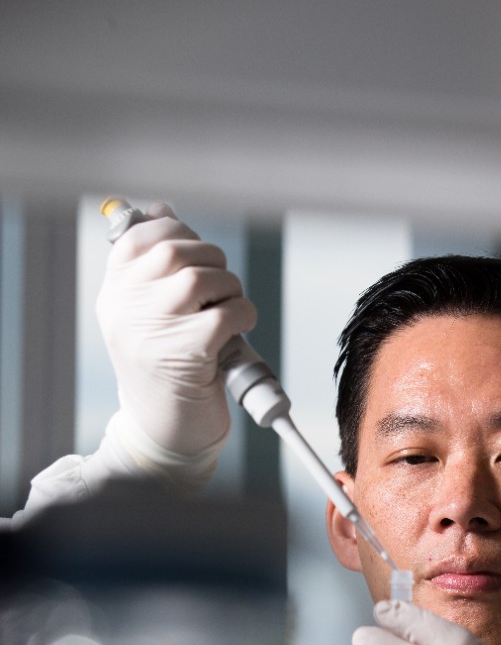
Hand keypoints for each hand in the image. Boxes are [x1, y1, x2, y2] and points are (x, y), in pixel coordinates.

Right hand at [96, 202, 256, 454]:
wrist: (166, 434)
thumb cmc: (166, 371)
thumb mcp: (147, 316)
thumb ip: (153, 268)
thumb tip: (164, 210)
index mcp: (114, 293)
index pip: (138, 235)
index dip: (176, 232)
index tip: (196, 253)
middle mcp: (125, 307)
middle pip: (174, 250)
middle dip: (211, 259)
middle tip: (221, 288)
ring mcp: (152, 329)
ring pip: (201, 277)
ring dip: (229, 288)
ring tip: (228, 312)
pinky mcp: (186, 351)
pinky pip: (227, 312)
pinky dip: (243, 314)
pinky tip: (239, 332)